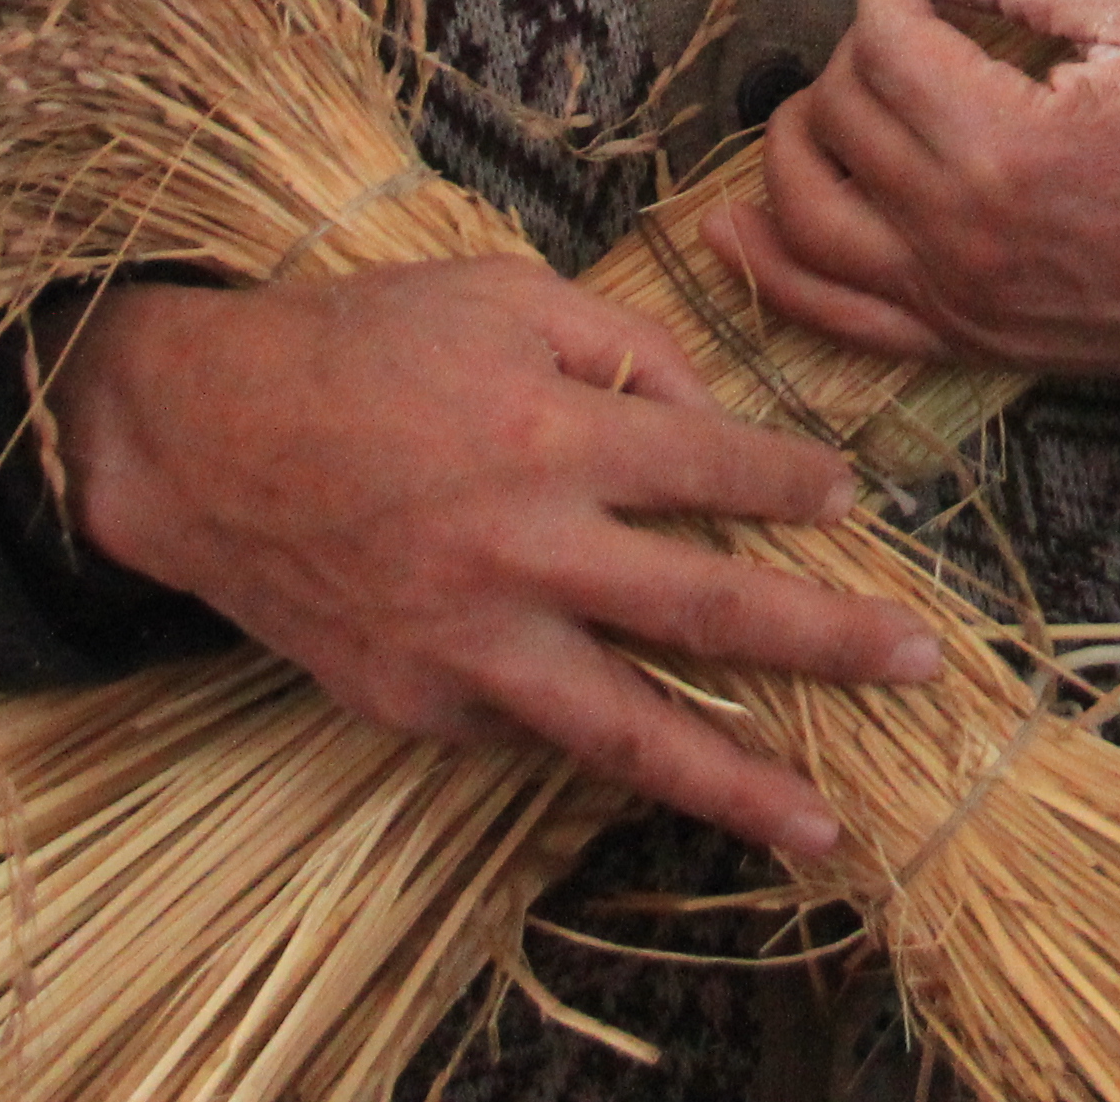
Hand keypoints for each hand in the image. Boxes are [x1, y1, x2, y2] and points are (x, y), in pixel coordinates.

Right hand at [45, 257, 940, 854]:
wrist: (199, 438)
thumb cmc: (358, 345)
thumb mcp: (498, 291)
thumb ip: (620, 345)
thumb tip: (711, 418)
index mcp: (551, 430)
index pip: (719, 468)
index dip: (797, 483)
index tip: (851, 500)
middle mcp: (525, 548)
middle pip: (714, 610)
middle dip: (830, 640)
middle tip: (920, 662)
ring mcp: (472, 643)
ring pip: (633, 730)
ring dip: (741, 781)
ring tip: (827, 828)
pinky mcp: (422, 705)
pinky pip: (531, 727)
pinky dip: (595, 737)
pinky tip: (660, 758)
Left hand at [704, 0, 1119, 381]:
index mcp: (1010, 143)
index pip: (886, 37)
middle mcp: (969, 235)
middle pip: (840, 117)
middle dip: (852, 48)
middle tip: (904, 19)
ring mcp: (966, 302)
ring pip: (810, 217)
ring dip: (789, 144)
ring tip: (815, 98)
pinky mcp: (976, 343)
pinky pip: (841, 319)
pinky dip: (774, 271)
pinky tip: (734, 229)